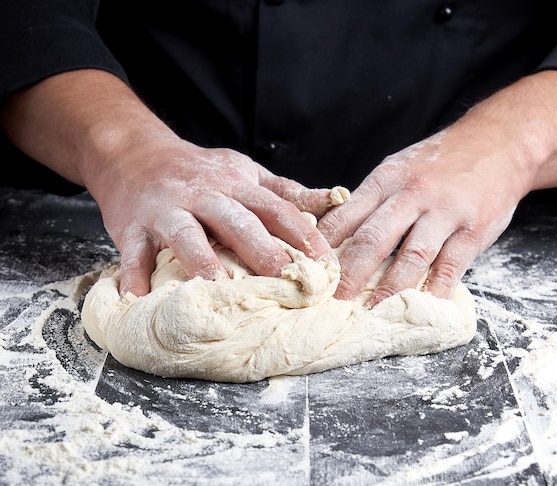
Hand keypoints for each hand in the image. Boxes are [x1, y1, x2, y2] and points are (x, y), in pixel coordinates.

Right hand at [96, 139, 339, 296]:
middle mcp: (204, 196)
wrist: (134, 152)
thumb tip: (332, 198)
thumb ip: (284, 190)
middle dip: (261, 250)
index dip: (303, 235)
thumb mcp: (244, 172)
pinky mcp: (133, 227)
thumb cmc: (199, 171)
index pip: (276, 209)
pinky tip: (138, 299)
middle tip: (284, 280)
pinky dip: (135, 276)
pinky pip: (134, 253)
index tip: (326, 264)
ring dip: (200, 261)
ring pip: (185, 235)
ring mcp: (167, 210)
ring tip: (217, 288)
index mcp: (237, 185)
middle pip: (236, 222)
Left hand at [318, 129, 520, 304]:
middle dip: (350, 273)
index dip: (325, 246)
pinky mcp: (473, 230)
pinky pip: (451, 266)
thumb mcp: (398, 168)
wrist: (498, 143)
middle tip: (333, 299)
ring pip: (412, 256)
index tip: (311, 270)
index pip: (346, 216)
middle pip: (374, 238)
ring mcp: (445, 213)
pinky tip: (422, 309)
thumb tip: (335, 233)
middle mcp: (413, 195)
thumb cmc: (439, 162)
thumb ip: (370, 199)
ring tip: (371, 312)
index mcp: (387, 180)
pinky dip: (436, 290)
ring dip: (389, 288)